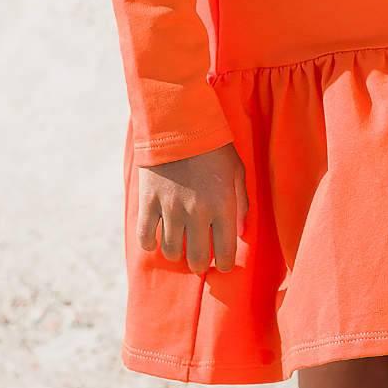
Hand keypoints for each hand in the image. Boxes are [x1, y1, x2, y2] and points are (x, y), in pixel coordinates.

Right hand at [137, 140, 249, 272]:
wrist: (177, 122)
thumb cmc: (212, 146)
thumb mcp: (236, 170)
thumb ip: (241, 202)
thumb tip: (241, 231)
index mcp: (223, 206)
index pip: (226, 252)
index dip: (225, 264)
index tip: (223, 263)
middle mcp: (197, 213)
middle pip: (198, 259)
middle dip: (201, 264)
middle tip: (200, 258)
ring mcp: (171, 209)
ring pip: (172, 251)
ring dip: (177, 253)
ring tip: (180, 245)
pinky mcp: (148, 203)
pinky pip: (146, 237)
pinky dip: (150, 243)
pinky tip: (156, 240)